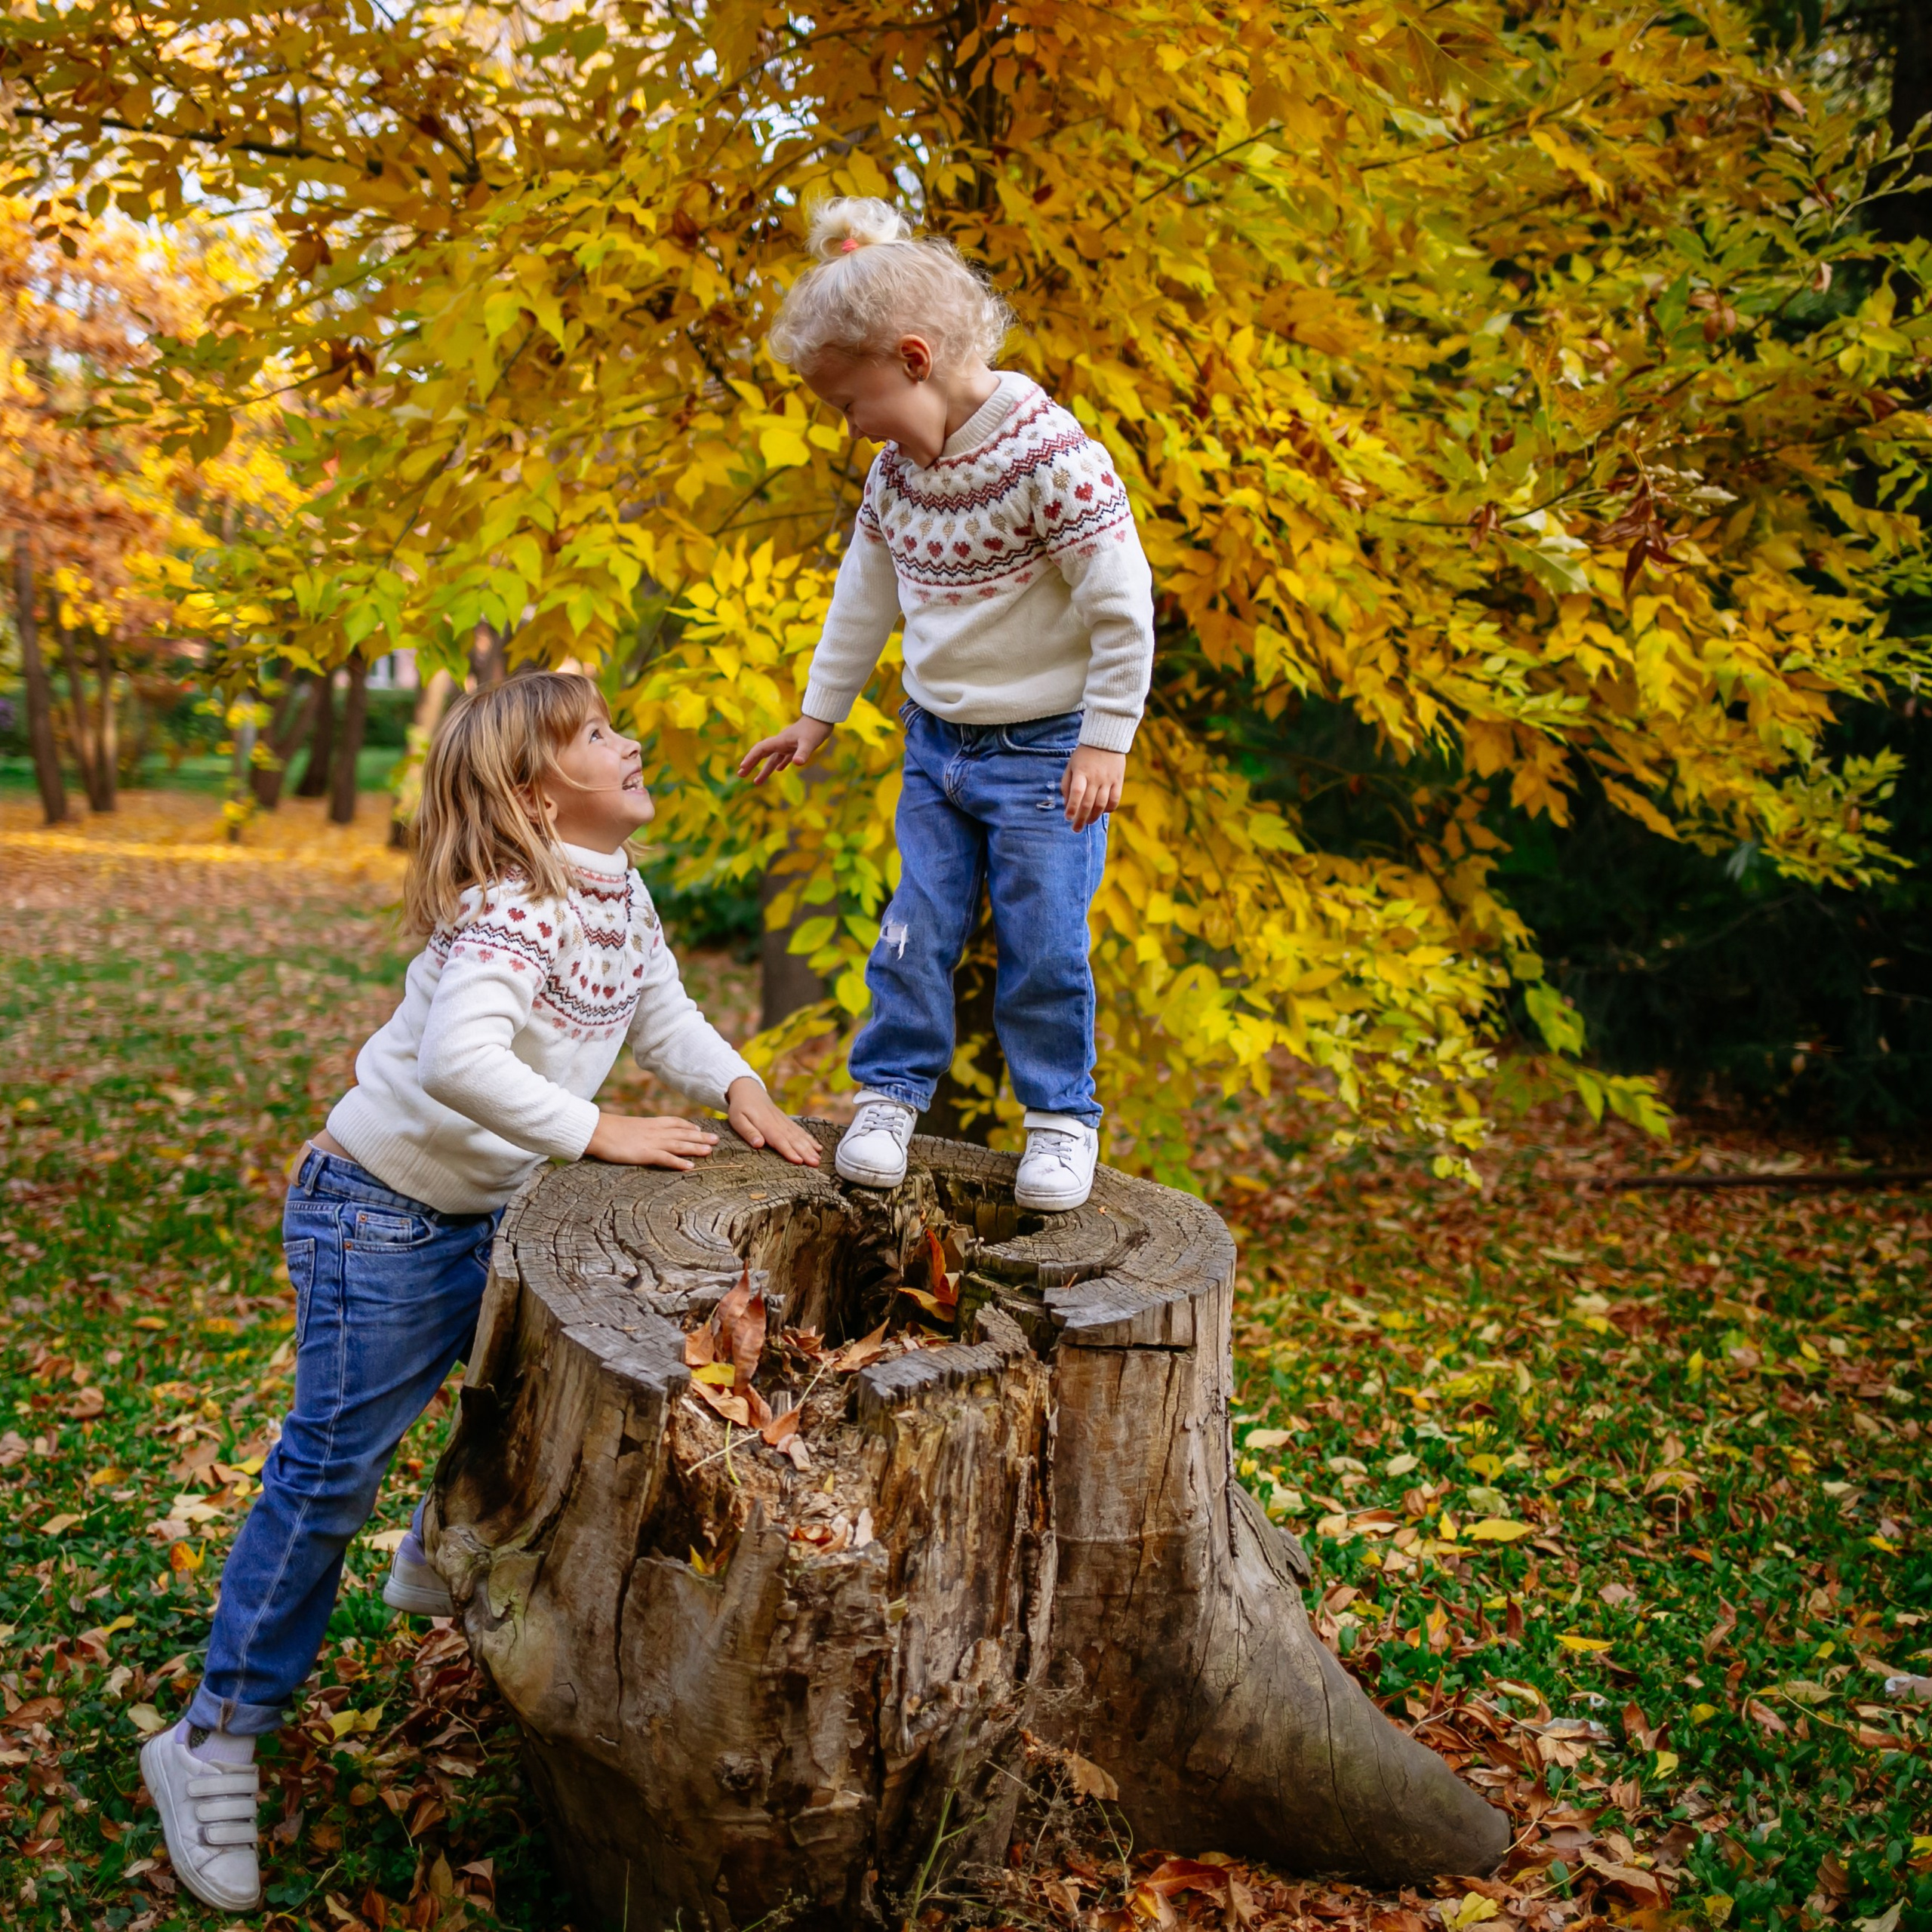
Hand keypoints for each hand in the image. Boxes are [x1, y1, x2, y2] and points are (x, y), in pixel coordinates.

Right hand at [585, 1112, 719, 1170]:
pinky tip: (690, 1167)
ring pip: (679, 1144)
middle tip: (716, 1139)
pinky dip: (679, 1162)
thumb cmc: (607, 1129)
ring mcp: (652, 1142)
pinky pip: (666, 1158)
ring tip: (710, 1151)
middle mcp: (655, 1131)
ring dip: (696, 1148)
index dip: (688, 1126)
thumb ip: (638, 1129)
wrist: (597, 1130)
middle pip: (683, 1133)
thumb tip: (639, 1133)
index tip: (699, 1129)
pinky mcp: (645, 1154)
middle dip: (700, 1137)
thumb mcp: (627, 1126)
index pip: (675, 1122)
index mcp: (650, 1123)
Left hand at [727, 1077, 822, 1165]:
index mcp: (765, 1124)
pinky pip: (800, 1131)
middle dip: (805, 1152)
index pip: (779, 1140)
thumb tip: (758, 1144)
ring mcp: (784, 1122)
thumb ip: (748, 1131)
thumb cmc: (740, 1107)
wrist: (749, 1090)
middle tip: (815, 1164)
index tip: (799, 1160)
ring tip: (818, 1159)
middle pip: (793, 1140)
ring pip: (799, 1136)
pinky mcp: (787, 1121)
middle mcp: (778, 1123)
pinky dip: (810, 1139)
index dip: (789, 1151)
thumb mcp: (737, 1119)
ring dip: (810, 1148)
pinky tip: (818, 1147)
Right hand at [738, 716, 833, 785]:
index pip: (760, 750)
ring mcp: (788, 745)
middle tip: (740, 775)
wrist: (822, 718)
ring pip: (772, 758)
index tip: (742, 768)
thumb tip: (797, 763)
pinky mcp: (796, 746)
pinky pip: (784, 756)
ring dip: (764, 770)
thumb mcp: (809, 742)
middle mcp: (781, 743)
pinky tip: (778, 770)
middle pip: (761, 754)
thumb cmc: (815, 729)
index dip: (751, 758)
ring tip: (756, 782)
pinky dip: (779, 764)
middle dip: (751, 764)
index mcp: (780, 741)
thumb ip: (803, 753)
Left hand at [1062, 746, 1125, 829]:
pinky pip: (1115, 799)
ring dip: (1094, 817)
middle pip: (1088, 803)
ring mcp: (1108, 780)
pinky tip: (1102, 812)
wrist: (1106, 740)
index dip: (1072, 807)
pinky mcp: (1118, 781)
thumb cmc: (1084, 755)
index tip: (1067, 817)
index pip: (1076, 793)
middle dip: (1081, 819)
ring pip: (1101, 804)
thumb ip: (1066, 784)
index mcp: (1081, 772)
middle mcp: (1095, 777)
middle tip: (1075, 828)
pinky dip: (1108, 809)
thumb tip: (1066, 804)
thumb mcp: (1071, 766)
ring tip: (1088, 822)